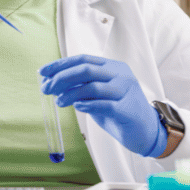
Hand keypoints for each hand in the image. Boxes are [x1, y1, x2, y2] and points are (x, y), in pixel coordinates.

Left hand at [39, 54, 166, 156]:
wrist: (146, 131)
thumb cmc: (119, 111)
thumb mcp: (98, 95)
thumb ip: (81, 87)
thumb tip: (53, 83)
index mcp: (112, 67)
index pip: (83, 59)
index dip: (60, 65)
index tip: (43, 73)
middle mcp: (121, 75)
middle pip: (86, 69)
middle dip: (62, 77)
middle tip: (46, 88)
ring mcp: (126, 91)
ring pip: (93, 85)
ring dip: (71, 93)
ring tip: (58, 101)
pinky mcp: (127, 109)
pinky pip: (105, 104)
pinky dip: (88, 104)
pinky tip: (77, 107)